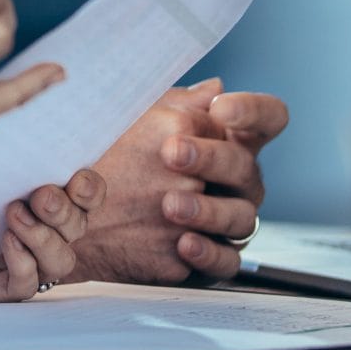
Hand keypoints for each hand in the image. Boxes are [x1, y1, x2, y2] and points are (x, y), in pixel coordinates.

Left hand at [0, 170, 101, 304]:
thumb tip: (35, 89)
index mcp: (13, 186)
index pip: (72, 191)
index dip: (88, 186)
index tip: (79, 171)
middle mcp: (14, 223)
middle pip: (74, 226)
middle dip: (69, 210)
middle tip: (42, 192)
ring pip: (59, 260)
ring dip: (50, 238)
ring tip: (16, 215)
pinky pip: (24, 289)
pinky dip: (27, 266)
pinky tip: (8, 244)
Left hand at [71, 79, 290, 283]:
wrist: (84, 215)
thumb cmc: (119, 157)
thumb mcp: (142, 120)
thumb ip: (177, 105)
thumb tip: (214, 88)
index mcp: (227, 139)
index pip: (266, 119)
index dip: (254, 111)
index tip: (220, 108)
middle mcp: (237, 180)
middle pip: (246, 167)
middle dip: (211, 158)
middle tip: (172, 152)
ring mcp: (229, 219)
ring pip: (241, 217)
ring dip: (207, 210)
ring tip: (170, 205)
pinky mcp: (214, 256)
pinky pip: (227, 261)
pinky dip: (208, 252)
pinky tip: (184, 243)